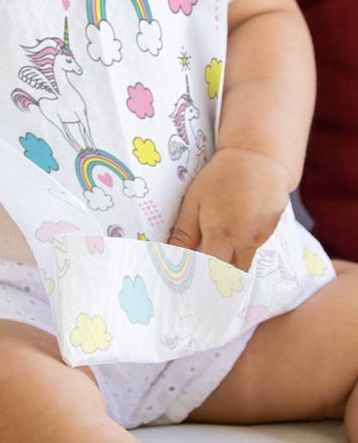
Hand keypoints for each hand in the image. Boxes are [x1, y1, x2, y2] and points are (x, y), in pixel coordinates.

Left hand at [168, 148, 291, 270]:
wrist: (260, 157)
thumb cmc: (220, 178)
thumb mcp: (194, 203)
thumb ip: (183, 234)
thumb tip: (172, 260)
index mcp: (223, 236)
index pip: (213, 275)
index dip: (202, 282)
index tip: (190, 285)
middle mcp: (246, 242)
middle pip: (232, 276)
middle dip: (217, 279)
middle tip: (200, 277)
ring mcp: (262, 238)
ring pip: (243, 262)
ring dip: (229, 262)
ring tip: (213, 251)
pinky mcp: (270, 231)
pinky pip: (253, 248)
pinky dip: (240, 247)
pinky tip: (232, 231)